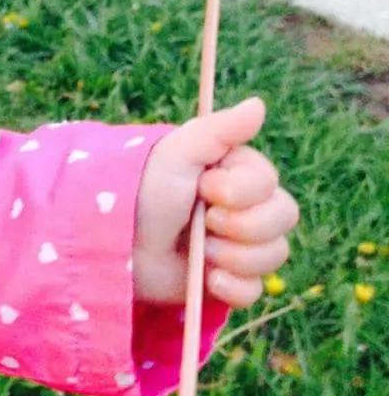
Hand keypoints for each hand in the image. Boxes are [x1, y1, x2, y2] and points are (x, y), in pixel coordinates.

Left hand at [132, 96, 298, 307]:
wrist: (114, 239)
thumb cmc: (142, 188)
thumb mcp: (177, 153)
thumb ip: (219, 130)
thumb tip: (259, 104)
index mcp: (240, 176)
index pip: (272, 187)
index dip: (241, 193)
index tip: (204, 188)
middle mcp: (246, 209)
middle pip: (281, 221)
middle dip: (241, 226)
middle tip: (202, 223)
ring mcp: (238, 247)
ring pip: (272, 257)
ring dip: (233, 256)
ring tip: (199, 251)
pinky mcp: (225, 281)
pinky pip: (253, 291)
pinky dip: (232, 288)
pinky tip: (208, 279)